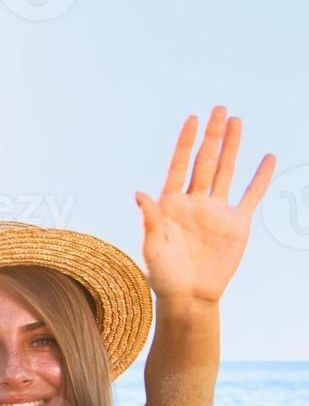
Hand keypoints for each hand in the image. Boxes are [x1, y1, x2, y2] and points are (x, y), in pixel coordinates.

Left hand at [136, 107, 274, 305]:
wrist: (189, 297)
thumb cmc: (164, 274)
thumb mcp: (153, 247)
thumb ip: (150, 221)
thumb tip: (139, 193)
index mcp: (170, 203)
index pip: (179, 164)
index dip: (185, 142)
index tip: (192, 118)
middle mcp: (194, 201)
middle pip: (205, 161)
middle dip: (212, 136)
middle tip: (220, 108)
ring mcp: (216, 211)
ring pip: (227, 171)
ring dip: (232, 147)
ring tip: (237, 121)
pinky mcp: (237, 224)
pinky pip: (251, 196)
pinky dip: (260, 178)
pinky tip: (267, 158)